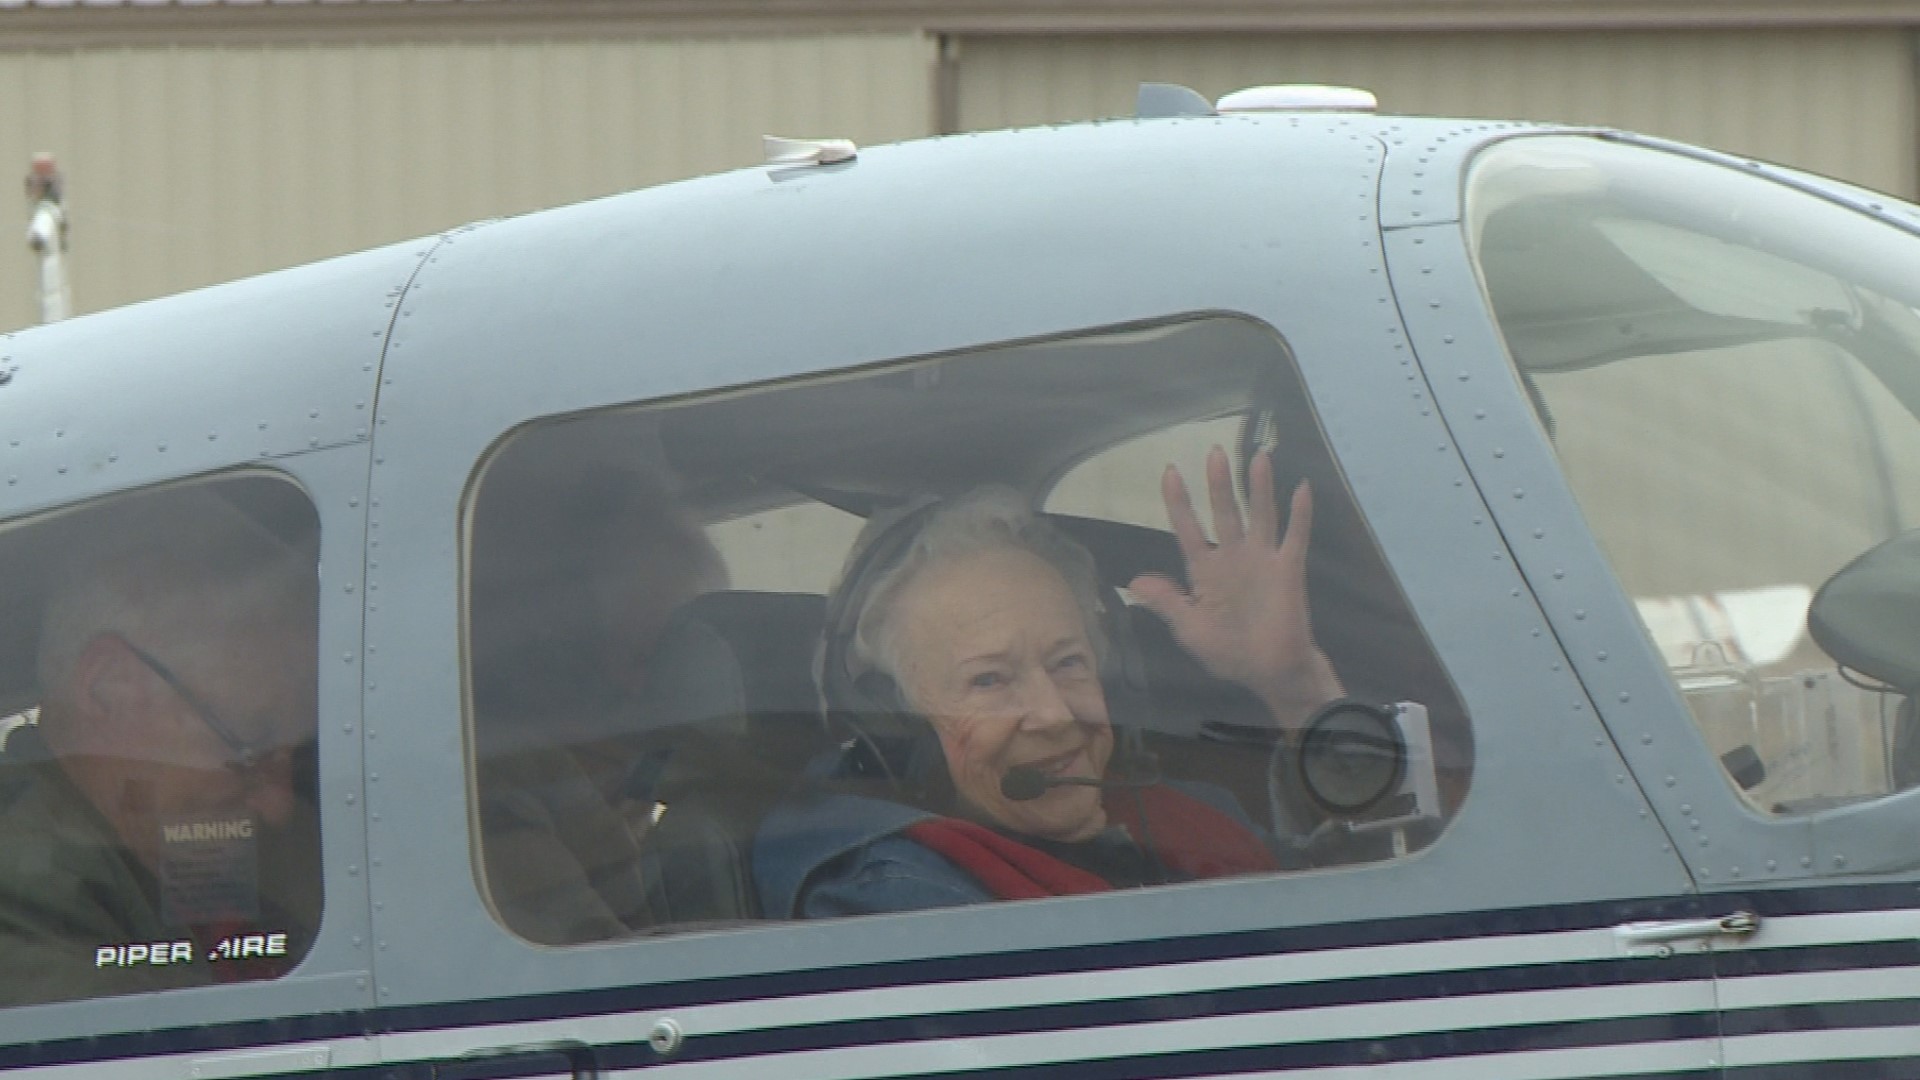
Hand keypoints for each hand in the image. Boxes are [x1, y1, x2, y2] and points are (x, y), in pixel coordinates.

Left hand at [1127, 446, 1342, 728]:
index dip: (1179, 501)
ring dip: (1258, 487)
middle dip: (1219, 483)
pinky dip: (1300, 513)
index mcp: (1205, 570)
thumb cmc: (1230, 653)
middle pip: (1224, 512)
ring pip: (1260, 515)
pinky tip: (1302, 487)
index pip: (1188, 528)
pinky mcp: (1288, 569)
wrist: (1271, 673)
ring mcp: (1262, 560)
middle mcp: (1233, 557)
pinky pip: (1295, 536)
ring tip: (1257, 457)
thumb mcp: (1191, 629)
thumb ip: (1168, 602)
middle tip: (1214, 451)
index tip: (1170, 472)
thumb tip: (1135, 582)